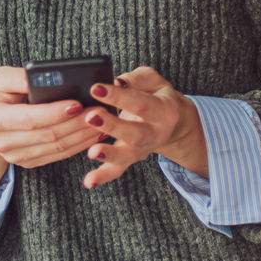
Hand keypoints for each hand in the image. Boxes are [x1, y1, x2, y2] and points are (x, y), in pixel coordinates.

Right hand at [0, 66, 107, 170]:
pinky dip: (79, 145)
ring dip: (83, 136)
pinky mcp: (29, 162)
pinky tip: (94, 134)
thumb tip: (45, 77)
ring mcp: (16, 156)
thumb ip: (19, 77)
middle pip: (49, 135)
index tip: (77, 103)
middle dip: (77, 123)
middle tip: (99, 110)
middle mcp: (3, 142)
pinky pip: (59, 155)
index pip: (30, 118)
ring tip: (103, 121)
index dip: (55, 113)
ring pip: (57, 147)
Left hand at [77, 66, 201, 189]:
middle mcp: (155, 133)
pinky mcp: (132, 158)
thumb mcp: (152, 80)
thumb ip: (137, 79)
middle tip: (91, 117)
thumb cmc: (155, 95)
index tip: (96, 88)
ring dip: (109, 154)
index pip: (140, 103)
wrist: (170, 120)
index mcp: (164, 111)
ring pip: (127, 155)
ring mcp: (143, 149)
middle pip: (135, 132)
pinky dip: (104, 176)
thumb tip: (118, 82)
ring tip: (92, 152)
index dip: (118, 96)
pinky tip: (89, 181)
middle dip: (112, 125)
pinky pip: (118, 170)